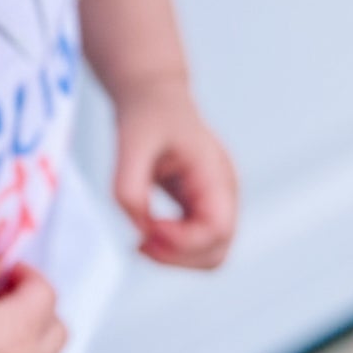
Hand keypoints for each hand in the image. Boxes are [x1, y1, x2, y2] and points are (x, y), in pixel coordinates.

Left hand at [112, 77, 237, 268]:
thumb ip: (129, 187)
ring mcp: (216, 201)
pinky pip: (196, 243)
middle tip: (139, 242)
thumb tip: (138, 228)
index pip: (217, 230)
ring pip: (208, 254)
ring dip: (175, 257)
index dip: (182, 242)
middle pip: (217, 252)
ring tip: (141, 239)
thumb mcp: (130, 143)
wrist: (153, 95)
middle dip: (177, 257)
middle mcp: (224, 193)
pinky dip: (172, 248)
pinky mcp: (201, 205)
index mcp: (215, 174)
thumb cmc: (147, 113)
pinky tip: (146, 231)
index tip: (147, 229)